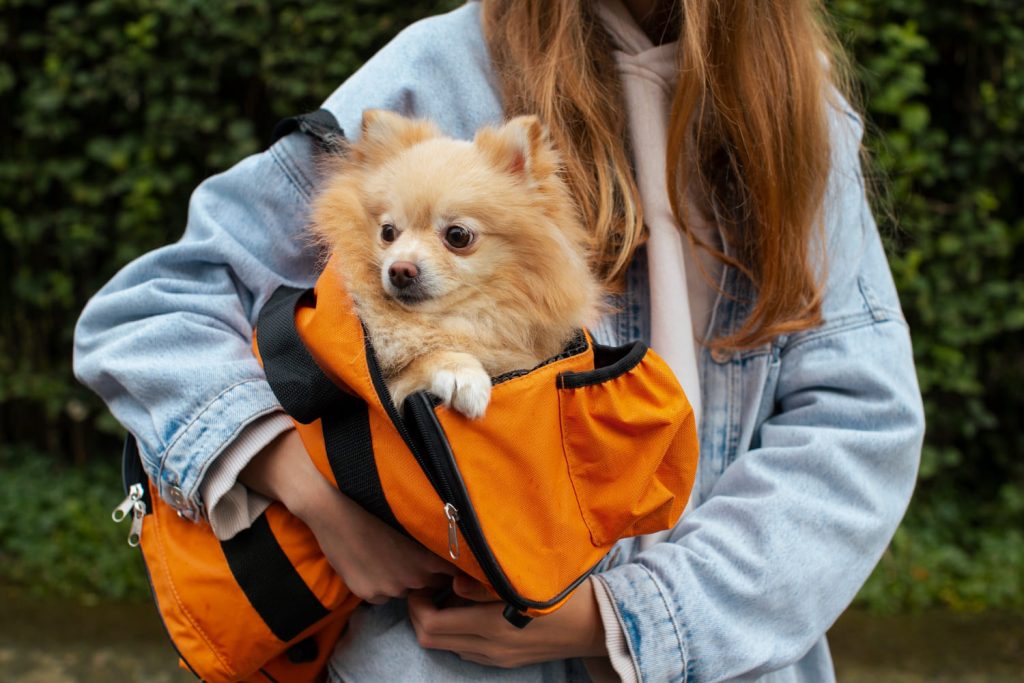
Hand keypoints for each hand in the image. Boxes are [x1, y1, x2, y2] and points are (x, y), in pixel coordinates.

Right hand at [241, 429, 456, 603]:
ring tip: (388, 554)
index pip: (455, 574)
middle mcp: (413, 579)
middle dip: (427, 571)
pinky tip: (371, 563)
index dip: (452, 566)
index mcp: (429, 558)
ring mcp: (389, 589)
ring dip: (403, 578)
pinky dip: (380, 584)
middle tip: (413, 552)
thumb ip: (433, 536)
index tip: (448, 558)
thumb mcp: (411, 518)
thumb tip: (453, 540)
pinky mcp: (367, 593)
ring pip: (406, 589)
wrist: (332, 507)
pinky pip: (383, 596)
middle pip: (432, 583)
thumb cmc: (374, 504)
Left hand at [407, 575, 606, 667]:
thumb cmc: (564, 594)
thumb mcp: (524, 581)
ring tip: (448, 594)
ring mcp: (498, 658)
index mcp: (491, 627)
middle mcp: (490, 649)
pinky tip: (470, 608)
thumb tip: (451, 584)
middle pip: (433, 640)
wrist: (596, 625)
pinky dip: (458, 630)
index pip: (431, 625)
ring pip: (449, 646)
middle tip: (427, 587)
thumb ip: (483, 584)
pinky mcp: (506, 660)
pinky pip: (467, 649)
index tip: (421, 582)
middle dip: (421, 613)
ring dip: (439, 622)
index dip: (416, 604)